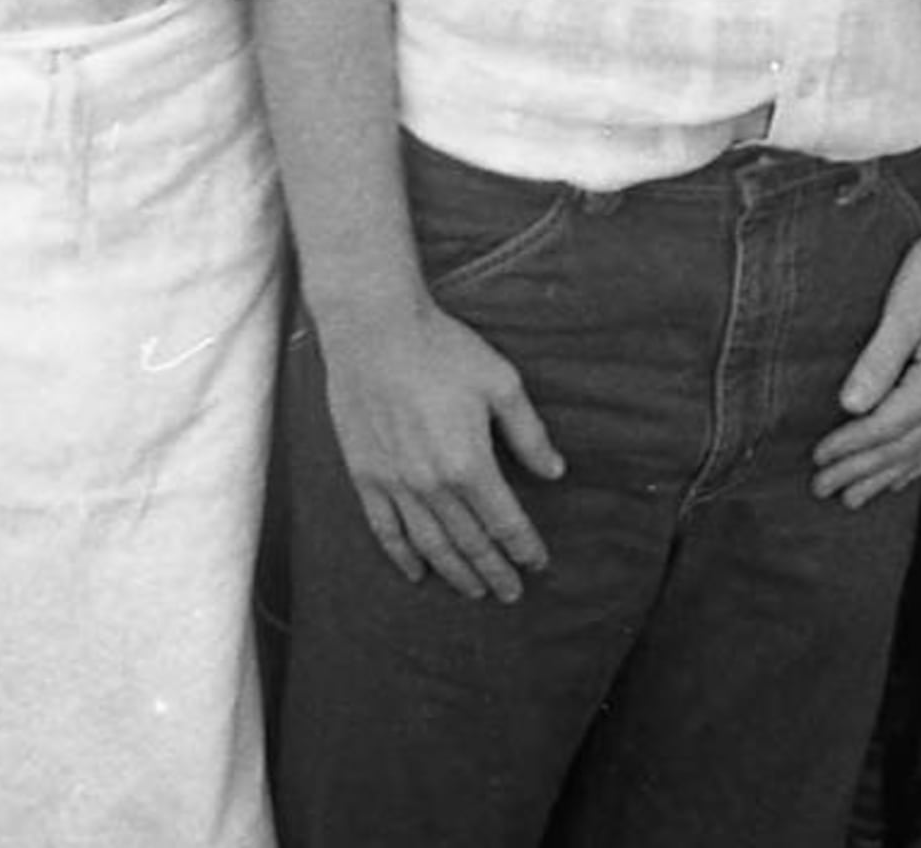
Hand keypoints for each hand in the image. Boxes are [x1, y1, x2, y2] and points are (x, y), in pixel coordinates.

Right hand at [316, 298, 563, 600]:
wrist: (373, 328)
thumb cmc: (440, 348)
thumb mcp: (501, 383)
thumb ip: (529, 433)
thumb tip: (554, 471)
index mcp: (470, 463)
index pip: (505, 522)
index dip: (524, 547)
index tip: (538, 563)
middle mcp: (431, 484)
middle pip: (470, 543)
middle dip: (494, 572)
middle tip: (511, 592)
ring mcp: (395, 483)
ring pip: (430, 545)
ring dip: (455, 573)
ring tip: (473, 591)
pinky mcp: (366, 474)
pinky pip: (385, 528)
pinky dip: (402, 556)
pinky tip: (415, 573)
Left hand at [811, 203, 920, 508]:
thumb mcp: (907, 307)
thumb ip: (880, 359)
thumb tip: (851, 407)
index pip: (886, 427)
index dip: (850, 448)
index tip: (816, 460)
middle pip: (904, 447)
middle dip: (861, 471)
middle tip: (822, 490)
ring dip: (886, 475)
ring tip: (854, 498)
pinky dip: (917, 460)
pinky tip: (902, 472)